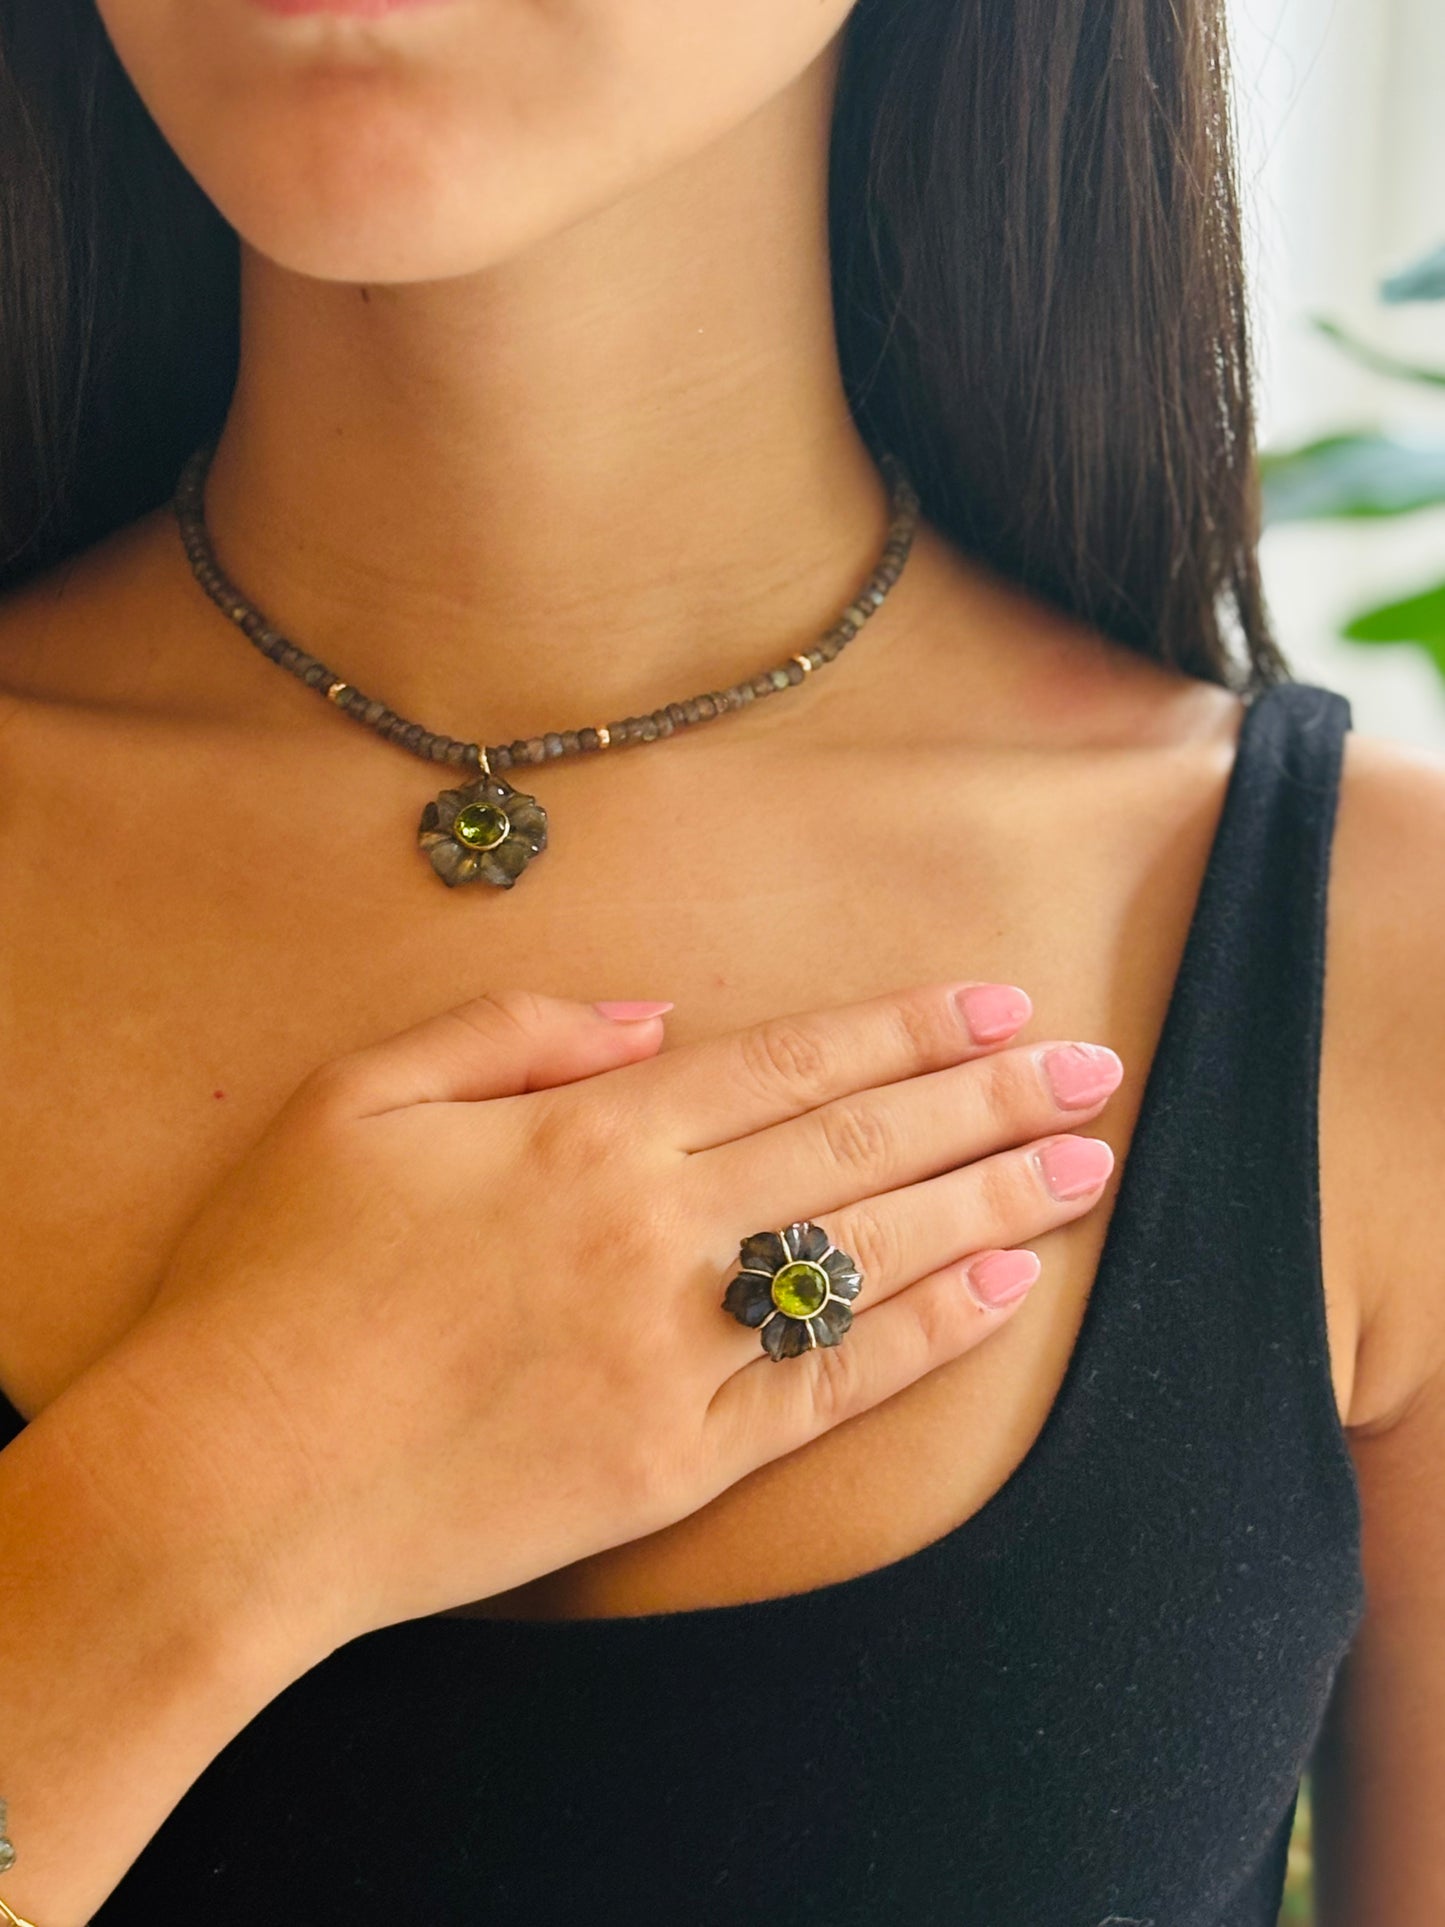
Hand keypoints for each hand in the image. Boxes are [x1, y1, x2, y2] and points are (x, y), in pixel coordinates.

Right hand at [114, 979, 1119, 1661]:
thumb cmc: (274, 1281)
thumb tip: (647, 1019)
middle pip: (860, 1143)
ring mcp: (677, 1350)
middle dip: (989, 1097)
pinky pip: (830, 1386)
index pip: (790, 1061)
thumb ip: (509, 1033)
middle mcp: (657, 1229)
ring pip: (871, 1254)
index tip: (1000, 1005)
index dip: (906, 1028)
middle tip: (1094, 1066)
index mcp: (585, 1133)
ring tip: (1086, 1165)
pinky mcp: (677, 1461)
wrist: (232, 1485)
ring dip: (991, 1201)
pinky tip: (1000, 1289)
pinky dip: (926, 1334)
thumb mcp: (357, 1100)